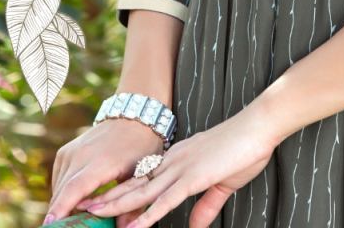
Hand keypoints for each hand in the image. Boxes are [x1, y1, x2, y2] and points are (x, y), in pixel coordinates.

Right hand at [45, 118, 165, 227]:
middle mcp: (81, 155)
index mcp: (101, 161)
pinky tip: (75, 201)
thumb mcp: (142, 175)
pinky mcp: (65, 152)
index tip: (51, 226)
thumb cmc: (141, 148)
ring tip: (73, 218)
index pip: (75, 188)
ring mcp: (71, 151)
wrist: (134, 117)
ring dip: (62, 205)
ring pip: (58, 188)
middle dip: (60, 215)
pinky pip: (58, 180)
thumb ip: (132, 205)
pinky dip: (63, 194)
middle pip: (63, 192)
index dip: (61, 209)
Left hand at [73, 100, 277, 227]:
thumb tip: (196, 227)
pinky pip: (165, 200)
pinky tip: (132, 227)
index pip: (146, 179)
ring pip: (142, 192)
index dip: (124, 193)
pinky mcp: (193, 176)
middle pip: (135, 184)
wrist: (259, 125)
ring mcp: (181, 167)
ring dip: (116, 205)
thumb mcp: (222, 183)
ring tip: (92, 215)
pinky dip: (146, 215)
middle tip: (83, 209)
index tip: (104, 205)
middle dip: (109, 198)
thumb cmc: (245, 148)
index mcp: (180, 158)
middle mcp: (174, 161)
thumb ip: (206, 206)